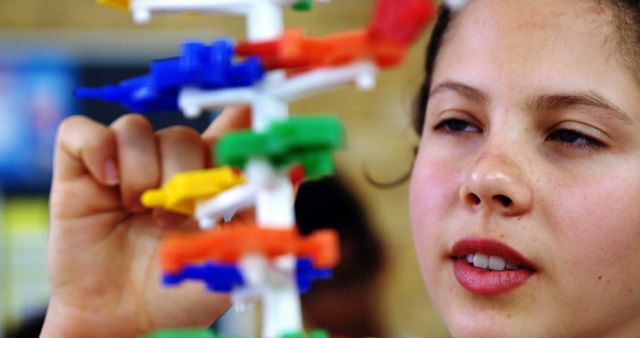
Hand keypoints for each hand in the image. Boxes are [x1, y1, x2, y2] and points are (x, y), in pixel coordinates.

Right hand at [41, 107, 250, 337]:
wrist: (121, 321)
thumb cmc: (176, 293)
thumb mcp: (228, 260)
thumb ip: (261, 217)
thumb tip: (293, 172)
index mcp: (205, 182)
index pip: (224, 131)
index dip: (237, 113)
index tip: (251, 100)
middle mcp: (165, 167)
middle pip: (181, 134)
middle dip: (183, 174)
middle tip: (174, 217)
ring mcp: (122, 167)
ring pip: (135, 128)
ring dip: (142, 172)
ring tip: (139, 211)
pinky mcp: (81, 172)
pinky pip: (81, 133)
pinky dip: (98, 150)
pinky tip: (108, 184)